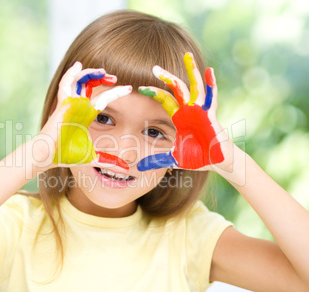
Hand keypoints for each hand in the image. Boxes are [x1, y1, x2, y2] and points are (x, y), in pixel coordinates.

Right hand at [42, 62, 131, 168]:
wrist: (48, 157)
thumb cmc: (66, 156)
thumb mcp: (93, 157)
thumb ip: (109, 161)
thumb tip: (125, 170)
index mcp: (85, 115)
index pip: (101, 99)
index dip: (114, 92)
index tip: (129, 88)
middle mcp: (77, 107)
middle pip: (89, 85)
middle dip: (102, 77)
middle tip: (114, 77)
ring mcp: (69, 104)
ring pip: (78, 80)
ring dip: (90, 73)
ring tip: (103, 71)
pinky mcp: (62, 104)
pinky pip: (66, 84)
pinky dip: (71, 74)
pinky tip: (78, 65)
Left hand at [137, 53, 229, 170]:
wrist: (217, 162)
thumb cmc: (198, 158)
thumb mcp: (173, 158)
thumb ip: (157, 159)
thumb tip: (140, 168)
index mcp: (180, 117)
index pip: (165, 99)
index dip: (155, 92)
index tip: (141, 88)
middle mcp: (189, 110)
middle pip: (176, 88)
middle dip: (166, 77)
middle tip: (155, 67)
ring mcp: (201, 110)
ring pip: (194, 87)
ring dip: (191, 71)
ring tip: (187, 56)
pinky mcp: (211, 115)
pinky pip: (211, 97)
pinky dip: (211, 84)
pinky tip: (209, 71)